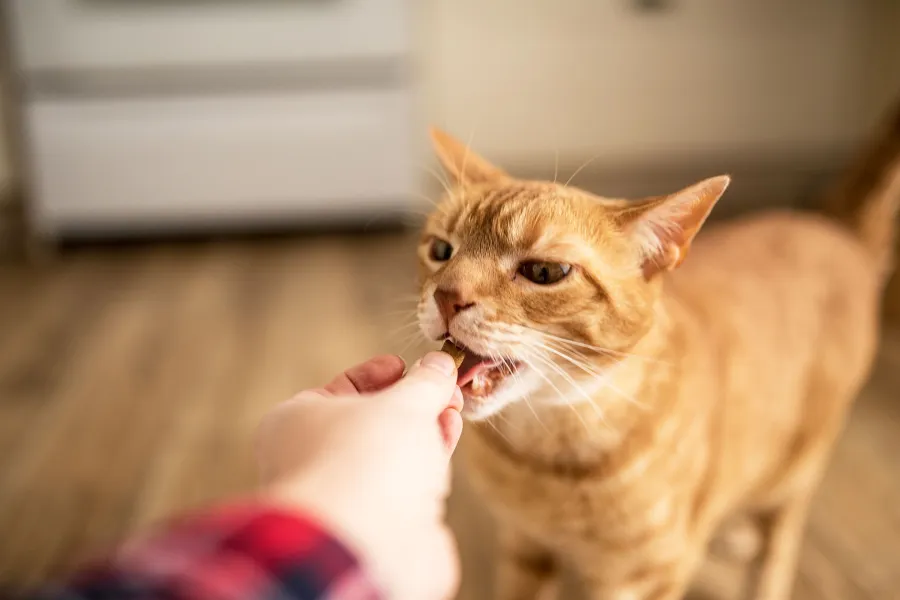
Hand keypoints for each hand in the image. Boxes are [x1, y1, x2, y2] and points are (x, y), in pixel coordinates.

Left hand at [256, 352, 463, 599]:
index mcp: (296, 422)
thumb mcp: (401, 404)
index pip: (341, 388)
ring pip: (394, 454)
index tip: (410, 366)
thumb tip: (440, 364)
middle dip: (414, 402)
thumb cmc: (364, 461)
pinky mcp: (380, 524)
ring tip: (452, 411)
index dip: (379, 373)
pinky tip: (449, 438)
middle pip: (373, 421)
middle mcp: (316, 459)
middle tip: (445, 386)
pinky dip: (430, 462)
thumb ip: (424, 383)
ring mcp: (348, 495)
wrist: (363, 547)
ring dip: (427, 430)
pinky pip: (409, 484)